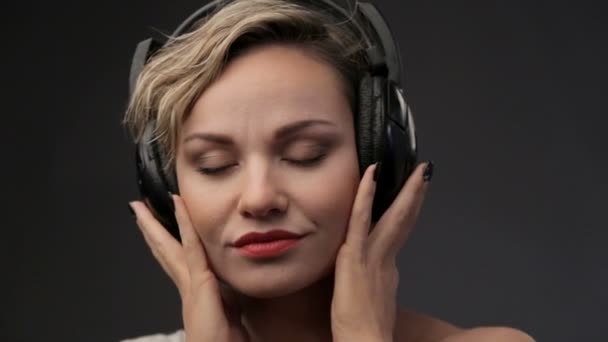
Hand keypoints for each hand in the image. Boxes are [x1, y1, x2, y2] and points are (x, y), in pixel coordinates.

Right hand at [129, 195, 248, 341]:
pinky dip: (185, 226)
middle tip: (138, 209)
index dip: (166, 241)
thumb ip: (226, 297)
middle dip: (151, 230)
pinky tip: (179, 207)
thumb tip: (229, 286)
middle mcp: (188, 288)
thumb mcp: (229, 313)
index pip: (177, 259)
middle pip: (166, 251)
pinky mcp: (199, 285)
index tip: (158, 225)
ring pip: (172, 247)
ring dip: (158, 223)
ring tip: (144, 205)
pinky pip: (192, 249)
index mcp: (195, 293)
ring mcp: (191, 286)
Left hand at [331, 162, 432, 341]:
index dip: (410, 209)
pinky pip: (360, 219)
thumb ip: (380, 277)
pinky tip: (371, 175)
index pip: (401, 230)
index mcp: (386, 266)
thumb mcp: (375, 296)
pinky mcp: (356, 256)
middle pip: (403, 219)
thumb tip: (384, 268)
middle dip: (415, 195)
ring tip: (416, 171)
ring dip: (404, 191)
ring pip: (390, 216)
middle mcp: (384, 257)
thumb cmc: (364, 328)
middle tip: (424, 172)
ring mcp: (372, 255)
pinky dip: (366, 195)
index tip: (417, 190)